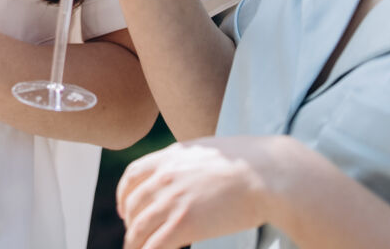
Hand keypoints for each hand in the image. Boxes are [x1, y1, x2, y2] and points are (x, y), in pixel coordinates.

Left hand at [117, 136, 292, 248]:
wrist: (266, 174)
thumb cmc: (248, 163)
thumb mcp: (209, 150)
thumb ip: (190, 162)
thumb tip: (187, 173)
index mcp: (170, 156)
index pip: (132, 175)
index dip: (123, 196)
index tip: (125, 210)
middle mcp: (165, 176)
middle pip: (133, 205)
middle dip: (131, 223)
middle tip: (135, 236)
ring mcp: (172, 200)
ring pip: (138, 229)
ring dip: (134, 244)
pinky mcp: (183, 224)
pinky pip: (153, 246)